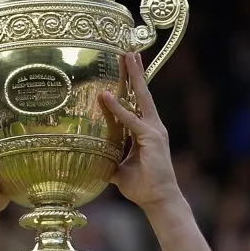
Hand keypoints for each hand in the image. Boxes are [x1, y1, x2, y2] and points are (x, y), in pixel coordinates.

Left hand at [98, 52, 180, 211]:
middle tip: (129, 50)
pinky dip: (117, 108)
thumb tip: (91, 158)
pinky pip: (130, 120)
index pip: (137, 104)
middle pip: (143, 94)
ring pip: (141, 99)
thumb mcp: (119, 170)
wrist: (158, 199)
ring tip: (127, 56)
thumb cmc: (142, 187)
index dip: (132, 86)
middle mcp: (152, 127)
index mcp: (146, 132)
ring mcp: (154, 131)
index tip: (127, 68)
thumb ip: (108, 159)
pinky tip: (106, 96)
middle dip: (136, 72)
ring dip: (133, 77)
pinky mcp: (151, 138)